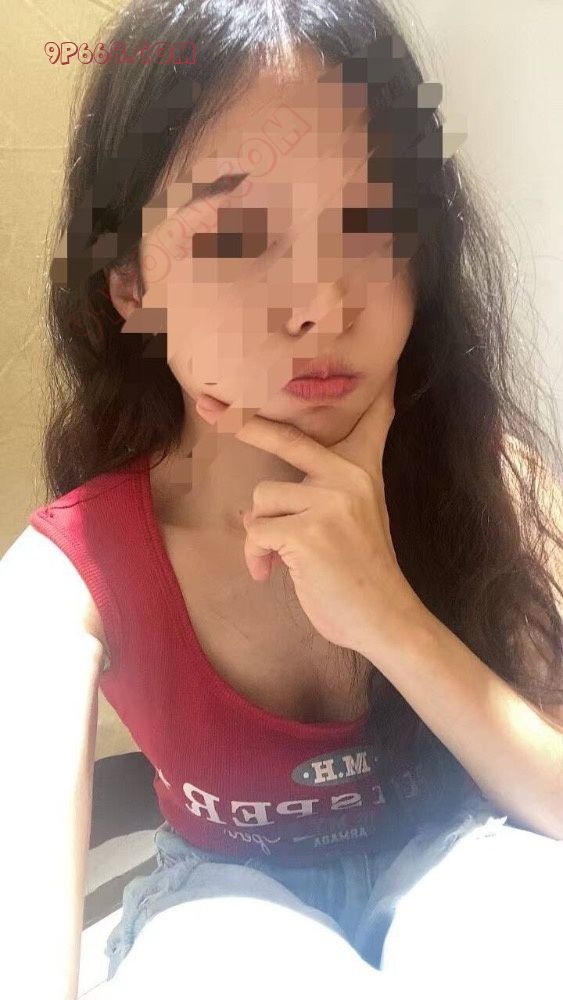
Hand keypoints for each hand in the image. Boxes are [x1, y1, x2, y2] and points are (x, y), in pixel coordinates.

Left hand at [194, 366, 423, 658]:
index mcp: (364, 470)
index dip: (372, 389)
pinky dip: (255, 555)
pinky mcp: (307, 531)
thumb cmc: (361, 573)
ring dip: (259, 532)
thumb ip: (314, 502)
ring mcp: (328, 501)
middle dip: (243, 421)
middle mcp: (349, 476)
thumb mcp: (355, 521)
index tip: (380, 363)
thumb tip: (250, 510)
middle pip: (287, 437)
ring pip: (261, 498)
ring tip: (277, 559)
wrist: (384, 616)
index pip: (372, 418)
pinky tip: (270, 573)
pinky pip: (255, 531)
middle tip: (205, 404)